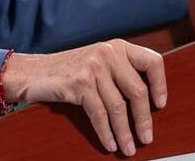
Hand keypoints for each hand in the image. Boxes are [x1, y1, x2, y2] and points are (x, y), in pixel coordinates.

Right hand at [0, 38, 164, 155]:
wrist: (34, 72)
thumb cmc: (69, 70)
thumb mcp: (99, 62)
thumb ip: (120, 72)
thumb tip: (146, 101)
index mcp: (118, 47)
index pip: (152, 61)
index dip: (160, 84)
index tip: (160, 104)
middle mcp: (108, 53)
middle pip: (137, 90)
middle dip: (143, 119)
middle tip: (147, 137)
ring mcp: (93, 67)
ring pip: (118, 106)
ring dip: (125, 132)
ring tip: (129, 148)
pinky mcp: (80, 83)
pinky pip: (100, 114)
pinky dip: (107, 132)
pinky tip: (110, 143)